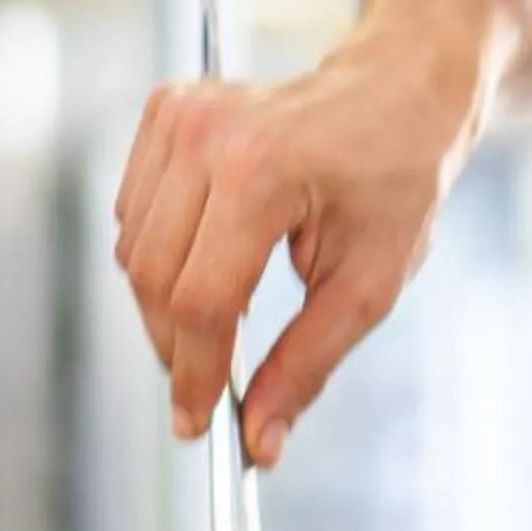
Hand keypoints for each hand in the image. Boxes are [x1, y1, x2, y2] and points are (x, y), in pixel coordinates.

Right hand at [113, 34, 482, 465]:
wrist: (398, 90)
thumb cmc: (396, 184)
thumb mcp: (370, 286)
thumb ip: (309, 364)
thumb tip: (260, 439)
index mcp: (261, 174)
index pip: (201, 299)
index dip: (195, 372)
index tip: (199, 425)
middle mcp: (205, 135)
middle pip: (155, 278)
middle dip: (175, 349)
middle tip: (206, 394)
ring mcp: (178, 114)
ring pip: (134, 248)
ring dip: (167, 306)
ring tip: (226, 324)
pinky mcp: (165, 109)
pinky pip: (135, 211)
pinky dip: (162, 256)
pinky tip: (216, 265)